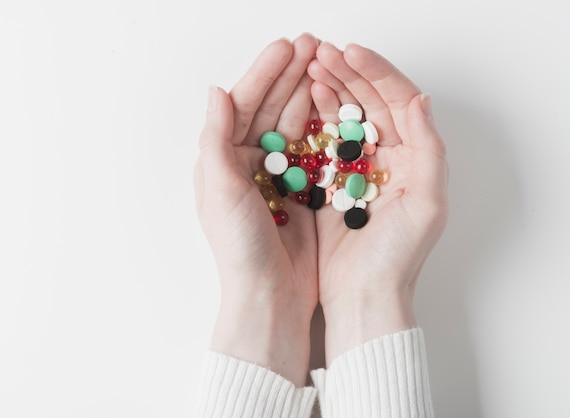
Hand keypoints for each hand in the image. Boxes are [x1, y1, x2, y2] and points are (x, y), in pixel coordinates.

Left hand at [193, 34, 318, 385]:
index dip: (264, 74)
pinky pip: (313, 149)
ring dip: (307, 93)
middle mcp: (248, 164)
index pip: (242, 105)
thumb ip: (217, 139)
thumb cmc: (239, 248)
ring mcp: (277, 176)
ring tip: (326, 65)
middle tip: (313, 45)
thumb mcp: (221, 190)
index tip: (287, 48)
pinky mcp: (302, 190)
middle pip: (269, 108)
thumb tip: (216, 90)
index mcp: (222, 160)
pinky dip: (322, 125)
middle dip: (290, 75)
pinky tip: (334, 104)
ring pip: (292, 124)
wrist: (270, 296)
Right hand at [307, 42, 448, 361]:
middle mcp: (390, 157)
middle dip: (348, 73)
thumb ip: (430, 150)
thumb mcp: (427, 205)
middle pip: (371, 102)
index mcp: (415, 157)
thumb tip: (421, 100)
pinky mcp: (334, 181)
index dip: (376, 72)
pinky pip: (326, 141)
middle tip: (322, 53)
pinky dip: (316, 118)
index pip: (399, 101)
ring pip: (347, 116)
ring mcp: (359, 167)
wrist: (364, 296)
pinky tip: (305, 101)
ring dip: (331, 89)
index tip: (350, 52)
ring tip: (311, 68)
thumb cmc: (399, 257)